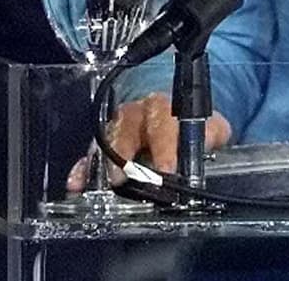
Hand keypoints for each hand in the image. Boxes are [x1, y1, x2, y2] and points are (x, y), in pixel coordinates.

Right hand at [67, 92, 231, 190]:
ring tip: (98, 182)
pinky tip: (77, 182)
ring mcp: (120, 126)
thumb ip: (211, 135)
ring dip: (102, 160)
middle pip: (128, 125)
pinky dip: (84, 167)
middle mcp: (139, 112)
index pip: (163, 120)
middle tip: (121, 177)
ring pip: (108, 137)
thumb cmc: (194, 129)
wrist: (181, 120)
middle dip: (124, 151)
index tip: (165, 169)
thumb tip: (207, 144)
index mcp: (167, 106)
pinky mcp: (108, 143)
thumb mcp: (211, 129)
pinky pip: (93, 152)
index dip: (164, 145)